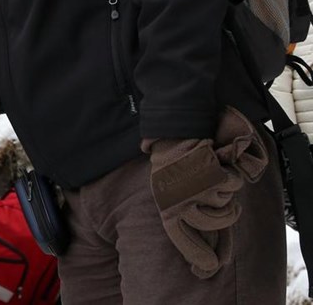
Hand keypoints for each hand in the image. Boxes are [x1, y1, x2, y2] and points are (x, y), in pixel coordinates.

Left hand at [143, 138, 241, 277]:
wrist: (175, 129)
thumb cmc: (174, 161)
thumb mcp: (170, 188)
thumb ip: (183, 211)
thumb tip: (198, 242)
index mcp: (164, 201)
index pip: (179, 235)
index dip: (194, 253)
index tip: (207, 269)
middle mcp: (179, 197)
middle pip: (210, 223)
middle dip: (222, 217)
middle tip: (227, 207)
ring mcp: (197, 188)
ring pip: (225, 205)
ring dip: (225, 194)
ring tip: (215, 177)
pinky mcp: (213, 176)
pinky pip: (232, 185)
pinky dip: (231, 176)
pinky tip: (217, 164)